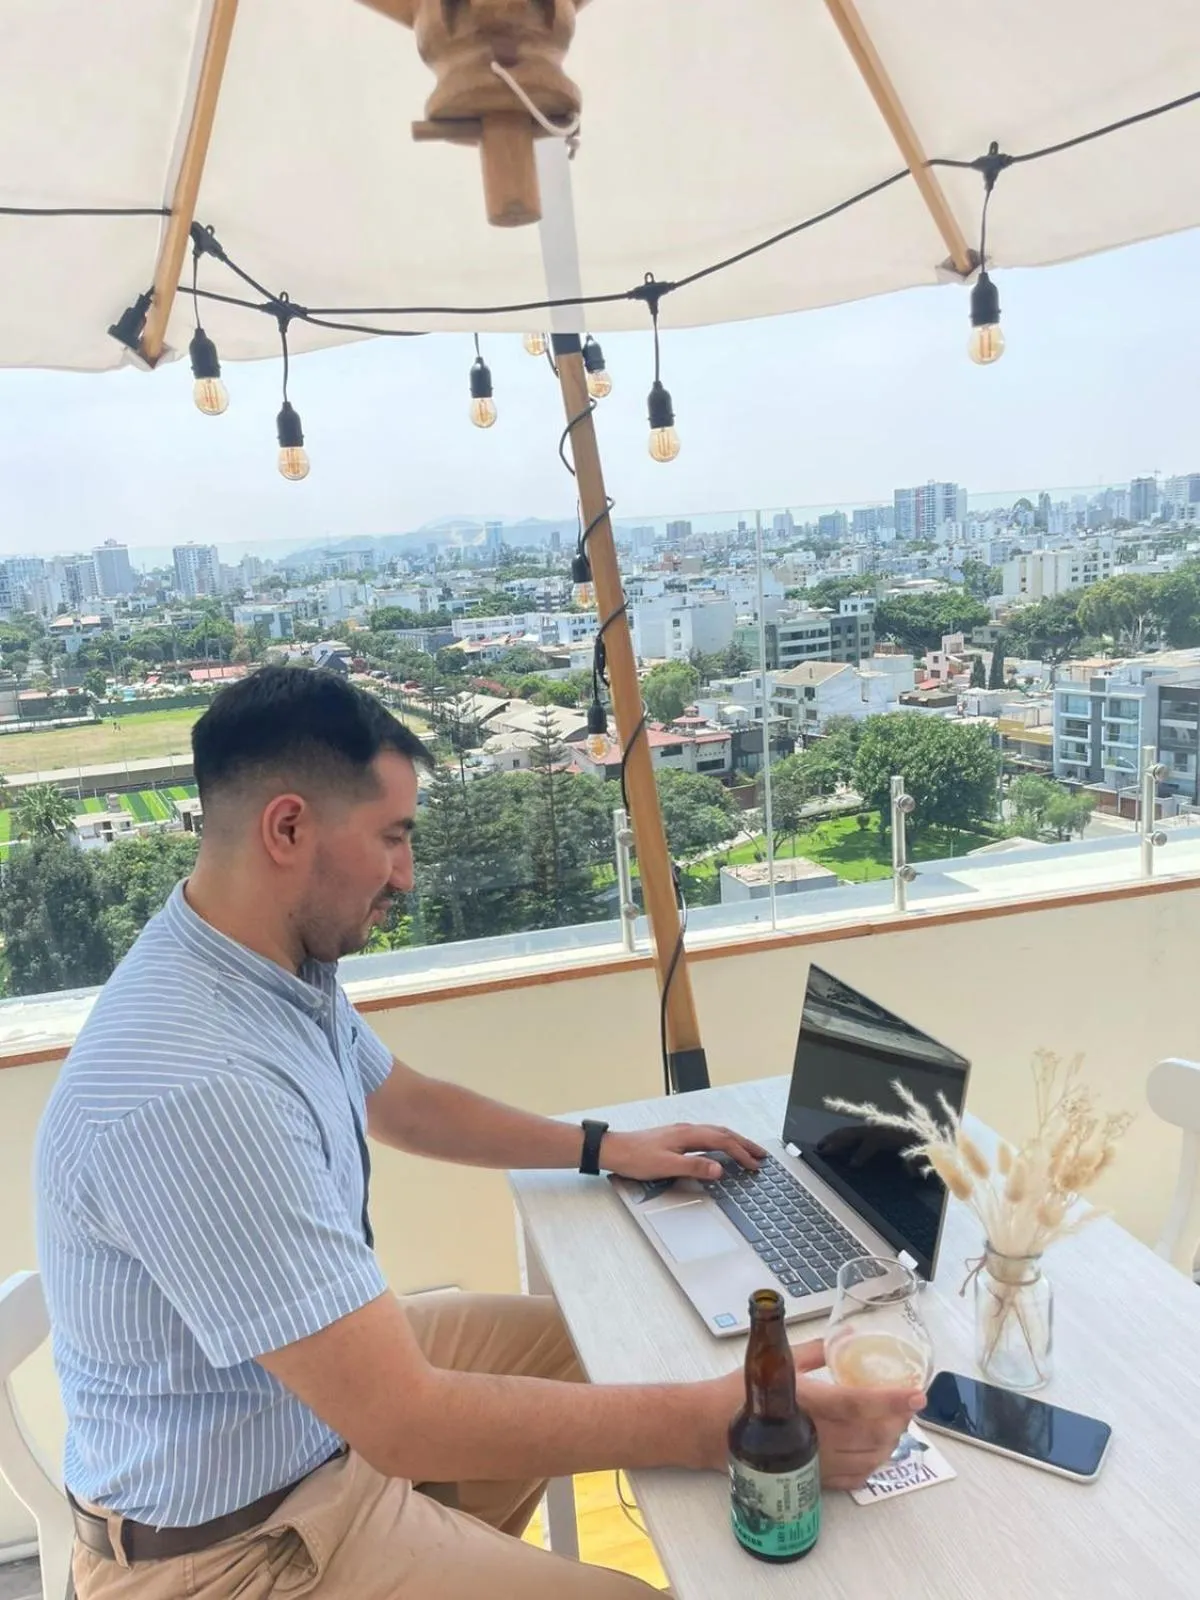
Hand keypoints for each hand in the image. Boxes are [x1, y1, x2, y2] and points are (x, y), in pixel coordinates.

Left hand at [602, 1123, 765, 1181]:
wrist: (613, 1150)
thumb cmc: (635, 1157)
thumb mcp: (667, 1166)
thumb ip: (694, 1167)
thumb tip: (719, 1169)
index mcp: (688, 1134)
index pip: (723, 1142)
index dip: (741, 1154)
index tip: (755, 1165)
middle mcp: (687, 1130)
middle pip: (723, 1133)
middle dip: (744, 1144)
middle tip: (761, 1154)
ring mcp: (681, 1132)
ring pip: (716, 1133)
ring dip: (734, 1141)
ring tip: (747, 1150)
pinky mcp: (675, 1137)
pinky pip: (706, 1136)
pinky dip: (720, 1141)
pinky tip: (719, 1148)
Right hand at [689, 1344, 920, 1484]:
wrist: (713, 1429)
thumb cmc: (743, 1392)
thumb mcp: (779, 1361)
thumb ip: (815, 1349)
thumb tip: (845, 1334)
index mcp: (808, 1403)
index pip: (859, 1404)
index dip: (892, 1400)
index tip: (917, 1392)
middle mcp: (817, 1436)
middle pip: (874, 1434)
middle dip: (899, 1418)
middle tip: (908, 1402)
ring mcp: (817, 1462)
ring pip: (871, 1458)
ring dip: (892, 1440)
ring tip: (897, 1421)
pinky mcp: (813, 1478)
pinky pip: (856, 1478)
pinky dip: (876, 1464)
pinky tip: (878, 1449)